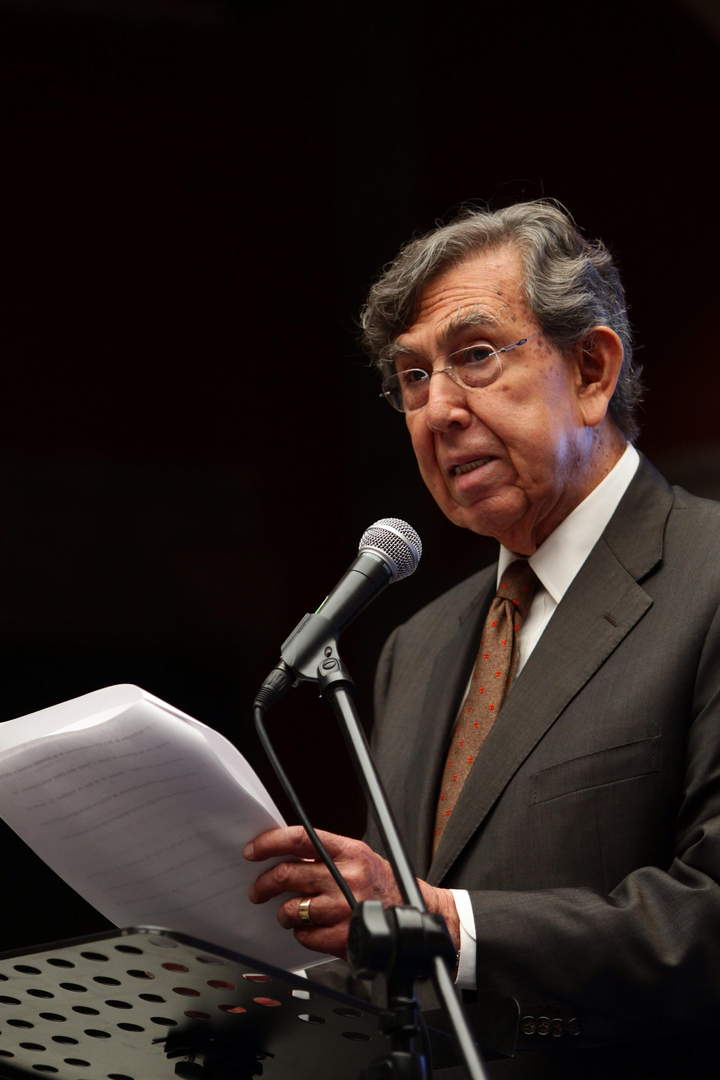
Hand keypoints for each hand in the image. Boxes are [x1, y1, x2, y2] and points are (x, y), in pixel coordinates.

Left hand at [244, 825, 459, 958]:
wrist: (416, 915)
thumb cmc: (382, 885)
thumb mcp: (359, 858)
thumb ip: (326, 854)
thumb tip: (283, 852)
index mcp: (349, 850)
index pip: (300, 838)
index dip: (270, 843)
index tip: (252, 851)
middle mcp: (347, 875)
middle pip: (288, 874)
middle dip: (264, 884)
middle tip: (257, 890)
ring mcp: (345, 907)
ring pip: (291, 909)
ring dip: (284, 913)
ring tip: (290, 913)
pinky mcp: (345, 936)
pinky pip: (304, 935)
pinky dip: (302, 934)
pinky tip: (314, 929)